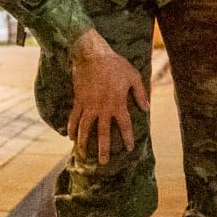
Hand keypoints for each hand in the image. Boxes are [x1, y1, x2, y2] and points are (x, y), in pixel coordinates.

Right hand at [65, 30, 149, 163]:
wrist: (92, 54)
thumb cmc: (115, 64)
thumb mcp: (133, 76)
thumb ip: (140, 93)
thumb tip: (147, 108)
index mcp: (118, 104)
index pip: (124, 126)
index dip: (127, 138)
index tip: (128, 148)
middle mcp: (103, 108)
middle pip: (102, 133)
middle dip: (103, 149)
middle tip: (103, 162)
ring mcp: (88, 105)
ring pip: (85, 129)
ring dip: (83, 142)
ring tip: (82, 154)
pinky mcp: (78, 101)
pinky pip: (74, 117)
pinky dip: (71, 128)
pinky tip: (70, 137)